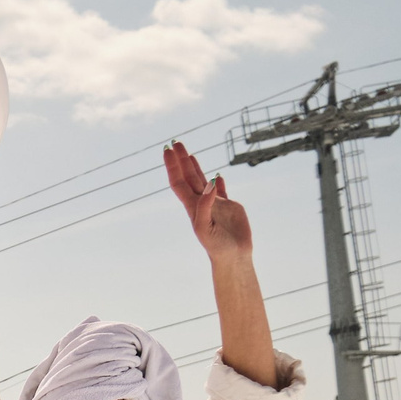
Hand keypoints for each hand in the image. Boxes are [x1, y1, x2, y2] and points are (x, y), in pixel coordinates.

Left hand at [166, 142, 249, 261]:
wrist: (233, 257)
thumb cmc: (216, 246)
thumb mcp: (205, 226)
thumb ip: (204, 205)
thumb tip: (210, 182)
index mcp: (192, 207)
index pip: (179, 182)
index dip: (173, 166)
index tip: (168, 150)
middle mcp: (201, 203)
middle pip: (188, 177)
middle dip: (181, 160)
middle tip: (176, 142)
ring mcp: (215, 204)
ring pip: (202, 180)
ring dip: (194, 167)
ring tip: (188, 153)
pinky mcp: (229, 207)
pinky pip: (222, 190)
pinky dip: (219, 181)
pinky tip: (217, 175)